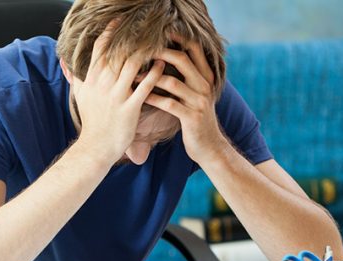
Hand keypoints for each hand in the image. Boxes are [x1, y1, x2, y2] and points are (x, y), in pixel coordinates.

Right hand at [72, 21, 164, 162]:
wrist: (96, 147)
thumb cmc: (92, 121)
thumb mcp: (79, 96)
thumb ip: (75, 76)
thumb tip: (65, 62)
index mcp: (92, 79)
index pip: (100, 49)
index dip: (110, 32)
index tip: (120, 21)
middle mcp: (103, 84)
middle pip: (118, 52)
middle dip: (132, 37)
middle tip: (145, 27)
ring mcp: (116, 96)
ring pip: (132, 65)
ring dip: (146, 52)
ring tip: (157, 42)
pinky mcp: (130, 108)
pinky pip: (144, 86)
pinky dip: (154, 73)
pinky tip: (162, 65)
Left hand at [144, 39, 227, 163]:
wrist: (209, 146)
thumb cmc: (196, 118)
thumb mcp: (196, 94)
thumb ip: (187, 77)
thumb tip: (166, 57)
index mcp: (206, 77)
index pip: (195, 49)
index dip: (178, 38)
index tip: (159, 32)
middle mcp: (205, 86)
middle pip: (183, 60)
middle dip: (160, 52)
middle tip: (140, 50)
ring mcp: (199, 102)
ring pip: (173, 82)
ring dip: (150, 78)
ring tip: (133, 75)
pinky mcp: (192, 117)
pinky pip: (169, 104)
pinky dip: (152, 98)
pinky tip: (140, 96)